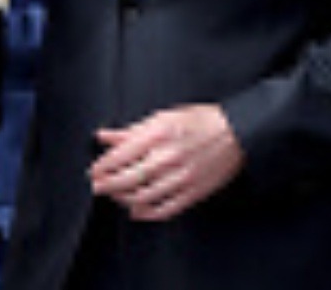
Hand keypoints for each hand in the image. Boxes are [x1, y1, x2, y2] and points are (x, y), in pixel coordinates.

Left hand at [90, 104, 243, 220]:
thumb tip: (104, 136)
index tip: (93, 171)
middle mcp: (168, 158)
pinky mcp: (194, 193)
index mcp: (158, 135)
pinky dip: (147, 213)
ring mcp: (182, 178)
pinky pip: (165, 209)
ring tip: (115, 196)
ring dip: (123, 199)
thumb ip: (131, 130)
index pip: (119, 156)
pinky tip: (137, 211)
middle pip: (127, 180)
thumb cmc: (200, 121)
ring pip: (143, 197)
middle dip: (106, 186)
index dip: (101, 167)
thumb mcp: (163, 117)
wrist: (237, 133)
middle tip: (96, 187)